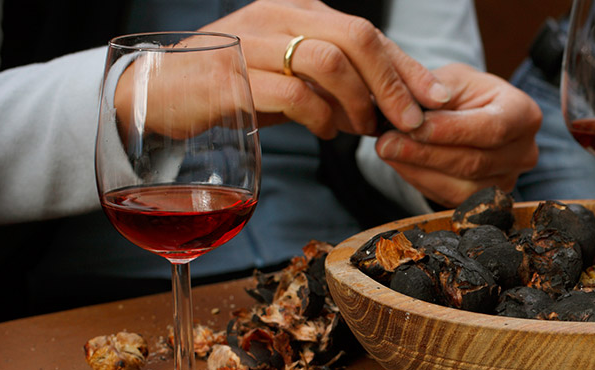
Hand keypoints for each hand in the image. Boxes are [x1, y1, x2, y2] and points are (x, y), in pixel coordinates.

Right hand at [200, 0, 449, 137]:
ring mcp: (253, 44)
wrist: (159, 94)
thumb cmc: (234, 86)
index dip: (407, 68)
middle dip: (394, 83)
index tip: (435, 99)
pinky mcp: (232, 78)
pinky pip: (293, 94)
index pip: (367, 33)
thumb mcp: (291, 75)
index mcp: (298, 11)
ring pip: (328, 61)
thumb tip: (391, 104)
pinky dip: (320, 117)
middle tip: (410, 121)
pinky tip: (325, 132)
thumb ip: (336, 82)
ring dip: (358, 101)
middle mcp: (278, 17)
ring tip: (362, 129)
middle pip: (356, 38)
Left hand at [373, 63, 541, 206]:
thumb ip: (435, 92)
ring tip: (387, 151)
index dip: (451, 131)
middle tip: (386, 142)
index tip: (413, 127)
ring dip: (418, 170)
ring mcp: (507, 181)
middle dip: (426, 153)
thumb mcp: (452, 79)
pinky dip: (420, 180)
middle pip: (474, 161)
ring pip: (460, 186)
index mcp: (524, 115)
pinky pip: (450, 197)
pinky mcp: (486, 201)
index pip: (491, 128)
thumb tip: (409, 111)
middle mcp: (524, 152)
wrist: (470, 116)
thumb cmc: (463, 94)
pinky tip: (399, 164)